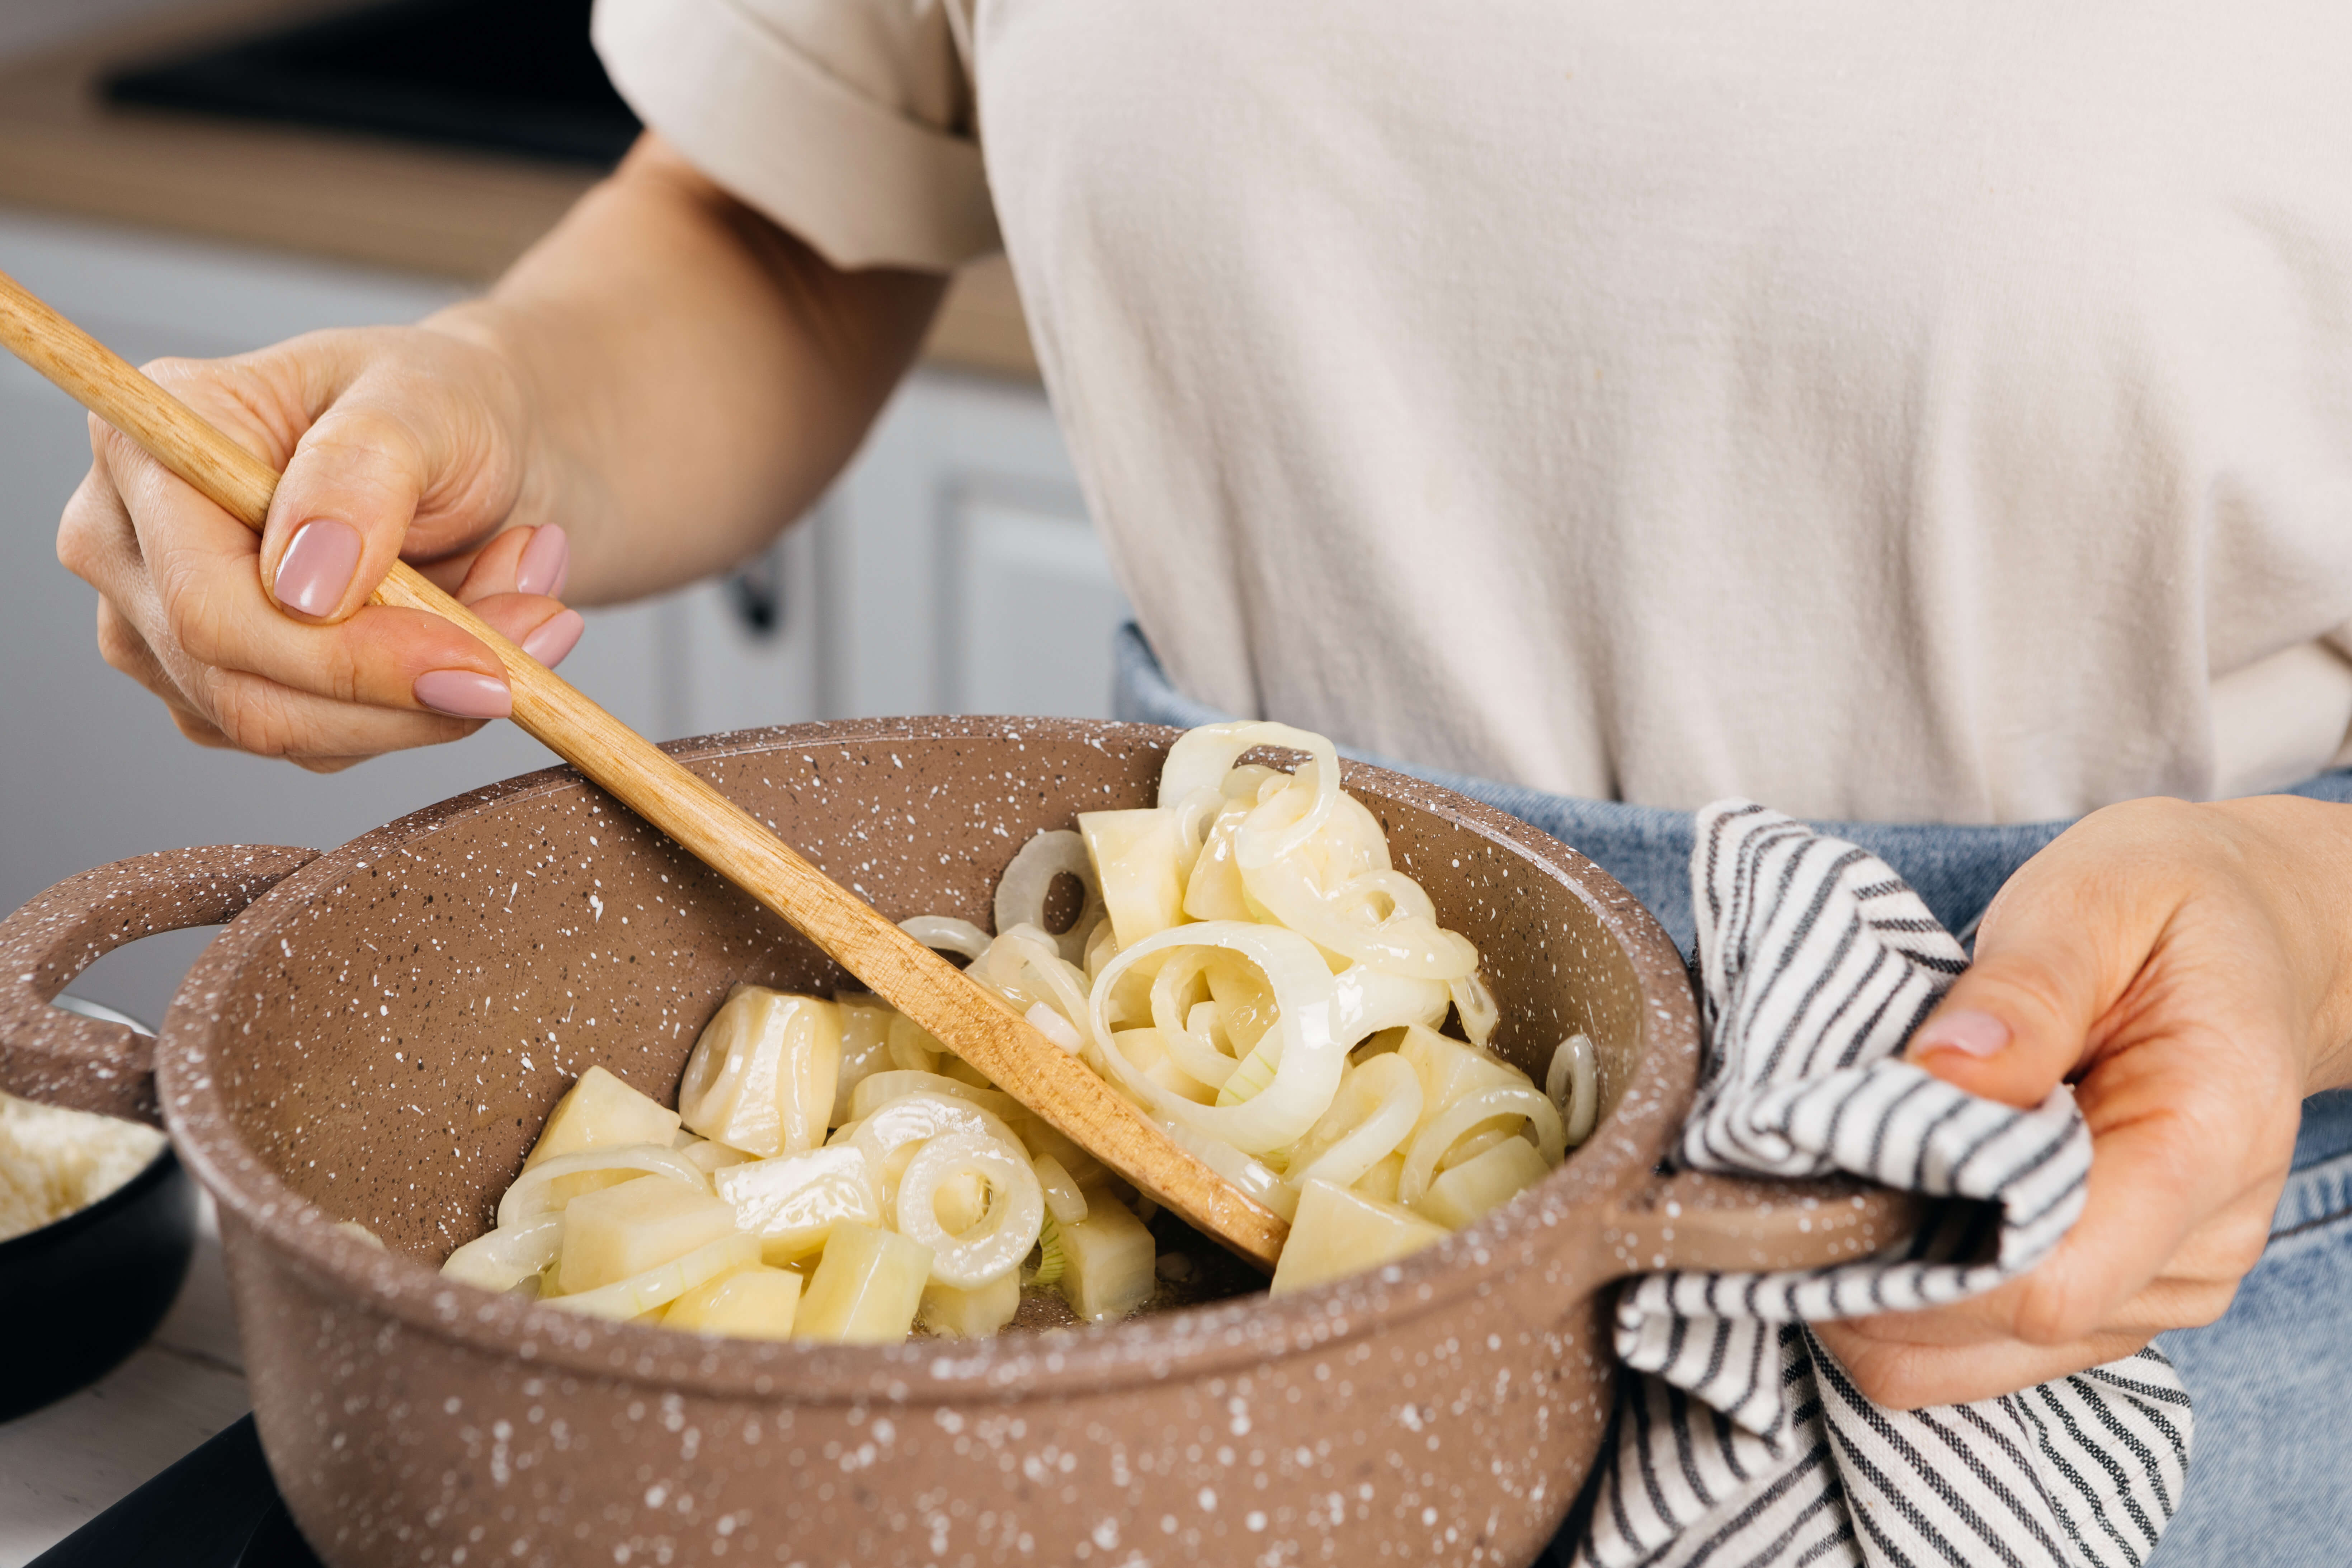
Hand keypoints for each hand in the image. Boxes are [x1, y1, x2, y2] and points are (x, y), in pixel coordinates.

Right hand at [56, 324, 583, 770]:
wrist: (481, 451)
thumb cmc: (442, 406)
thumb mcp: (425, 401)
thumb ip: (361, 472)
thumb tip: (302, 588)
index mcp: (149, 445)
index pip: (210, 606)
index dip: (347, 658)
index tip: (479, 662)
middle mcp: (127, 542)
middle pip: (244, 691)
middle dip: (413, 684)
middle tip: (541, 626)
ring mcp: (161, 631)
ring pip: (294, 732)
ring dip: (436, 692)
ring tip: (523, 602)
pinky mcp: (220, 692)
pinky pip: (329, 744)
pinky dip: (425, 704)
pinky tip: (478, 629)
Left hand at [1815, 795, 2351, 1407]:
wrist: (2245, 929)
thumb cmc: (2166, 905)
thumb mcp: (2092, 902)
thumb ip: (2021, 993)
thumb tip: (1935, 1070)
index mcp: (2208, 1140)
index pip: (2053, 1279)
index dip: (1922, 1264)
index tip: (1828, 1189)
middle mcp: (2204, 1239)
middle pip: (2010, 1331)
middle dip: (1884, 1283)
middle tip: (1793, 1191)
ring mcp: (2167, 1279)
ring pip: (1989, 1360)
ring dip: (1892, 1298)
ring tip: (1832, 1199)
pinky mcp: (2124, 1287)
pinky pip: (1998, 1342)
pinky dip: (1921, 1300)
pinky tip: (1881, 1218)